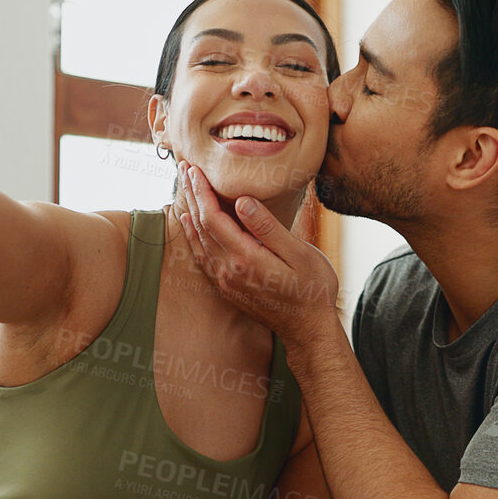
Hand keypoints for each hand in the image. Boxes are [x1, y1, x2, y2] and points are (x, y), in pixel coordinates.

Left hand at [173, 162, 342, 344]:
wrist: (309, 330)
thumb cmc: (313, 289)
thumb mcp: (300, 254)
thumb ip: (268, 228)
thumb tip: (241, 201)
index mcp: (245, 259)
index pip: (213, 218)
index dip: (202, 192)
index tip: (196, 169)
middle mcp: (229, 271)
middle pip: (201, 227)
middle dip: (192, 195)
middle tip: (185, 168)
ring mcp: (226, 282)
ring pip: (198, 241)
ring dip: (190, 212)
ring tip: (185, 188)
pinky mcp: (227, 289)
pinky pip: (201, 257)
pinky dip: (193, 237)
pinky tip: (190, 224)